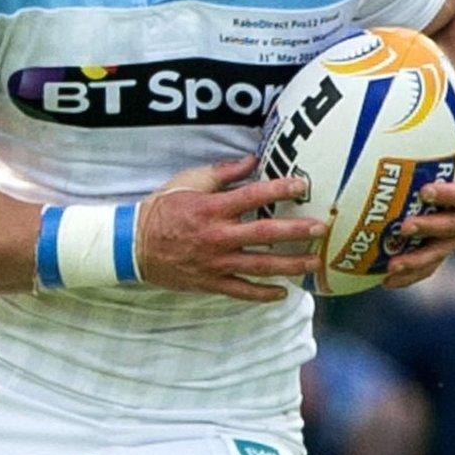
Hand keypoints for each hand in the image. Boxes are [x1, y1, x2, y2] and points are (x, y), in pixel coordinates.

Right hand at [136, 156, 325, 302]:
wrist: (133, 245)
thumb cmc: (162, 209)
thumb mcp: (188, 182)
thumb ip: (222, 172)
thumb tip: (251, 159)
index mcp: (212, 208)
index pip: (253, 196)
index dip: (280, 188)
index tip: (303, 185)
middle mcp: (217, 236)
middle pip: (264, 234)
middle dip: (296, 231)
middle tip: (321, 228)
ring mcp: (215, 262)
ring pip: (260, 266)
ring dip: (290, 265)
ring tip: (314, 263)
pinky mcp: (210, 282)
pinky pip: (241, 291)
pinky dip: (263, 294)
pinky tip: (284, 293)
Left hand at [380, 109, 454, 289]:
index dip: (452, 197)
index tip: (427, 191)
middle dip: (430, 230)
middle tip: (405, 228)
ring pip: (441, 251)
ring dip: (417, 261)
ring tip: (391, 268)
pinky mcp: (446, 242)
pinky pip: (430, 262)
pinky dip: (412, 274)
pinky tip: (386, 280)